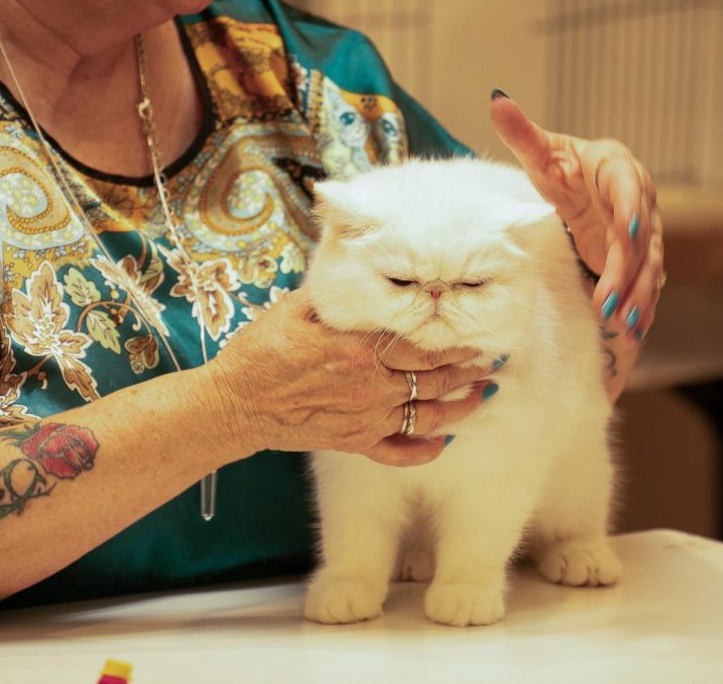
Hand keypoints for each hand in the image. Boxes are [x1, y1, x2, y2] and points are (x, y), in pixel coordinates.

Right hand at [207, 289, 494, 465]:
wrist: (234, 404)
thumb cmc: (260, 351)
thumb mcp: (294, 309)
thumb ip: (333, 295)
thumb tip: (356, 268)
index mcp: (358, 351)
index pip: (420, 347)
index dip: (453, 344)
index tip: (477, 337)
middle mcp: (370, 388)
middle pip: (433, 380)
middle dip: (466, 371)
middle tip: (488, 362)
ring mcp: (364, 419)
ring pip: (427, 418)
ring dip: (459, 408)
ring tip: (480, 396)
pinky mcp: (353, 443)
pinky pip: (398, 453)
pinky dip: (424, 450)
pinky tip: (442, 441)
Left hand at [489, 92, 663, 339]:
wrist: (585, 187)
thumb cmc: (562, 168)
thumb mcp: (541, 154)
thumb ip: (522, 132)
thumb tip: (497, 99)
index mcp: (617, 166)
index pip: (628, 184)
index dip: (630, 206)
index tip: (623, 230)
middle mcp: (641, 198)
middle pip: (640, 236)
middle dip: (626, 270)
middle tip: (607, 301)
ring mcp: (647, 230)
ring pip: (648, 264)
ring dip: (637, 295)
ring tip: (620, 324)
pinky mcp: (643, 257)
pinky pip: (647, 283)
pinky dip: (641, 306)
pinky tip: (632, 331)